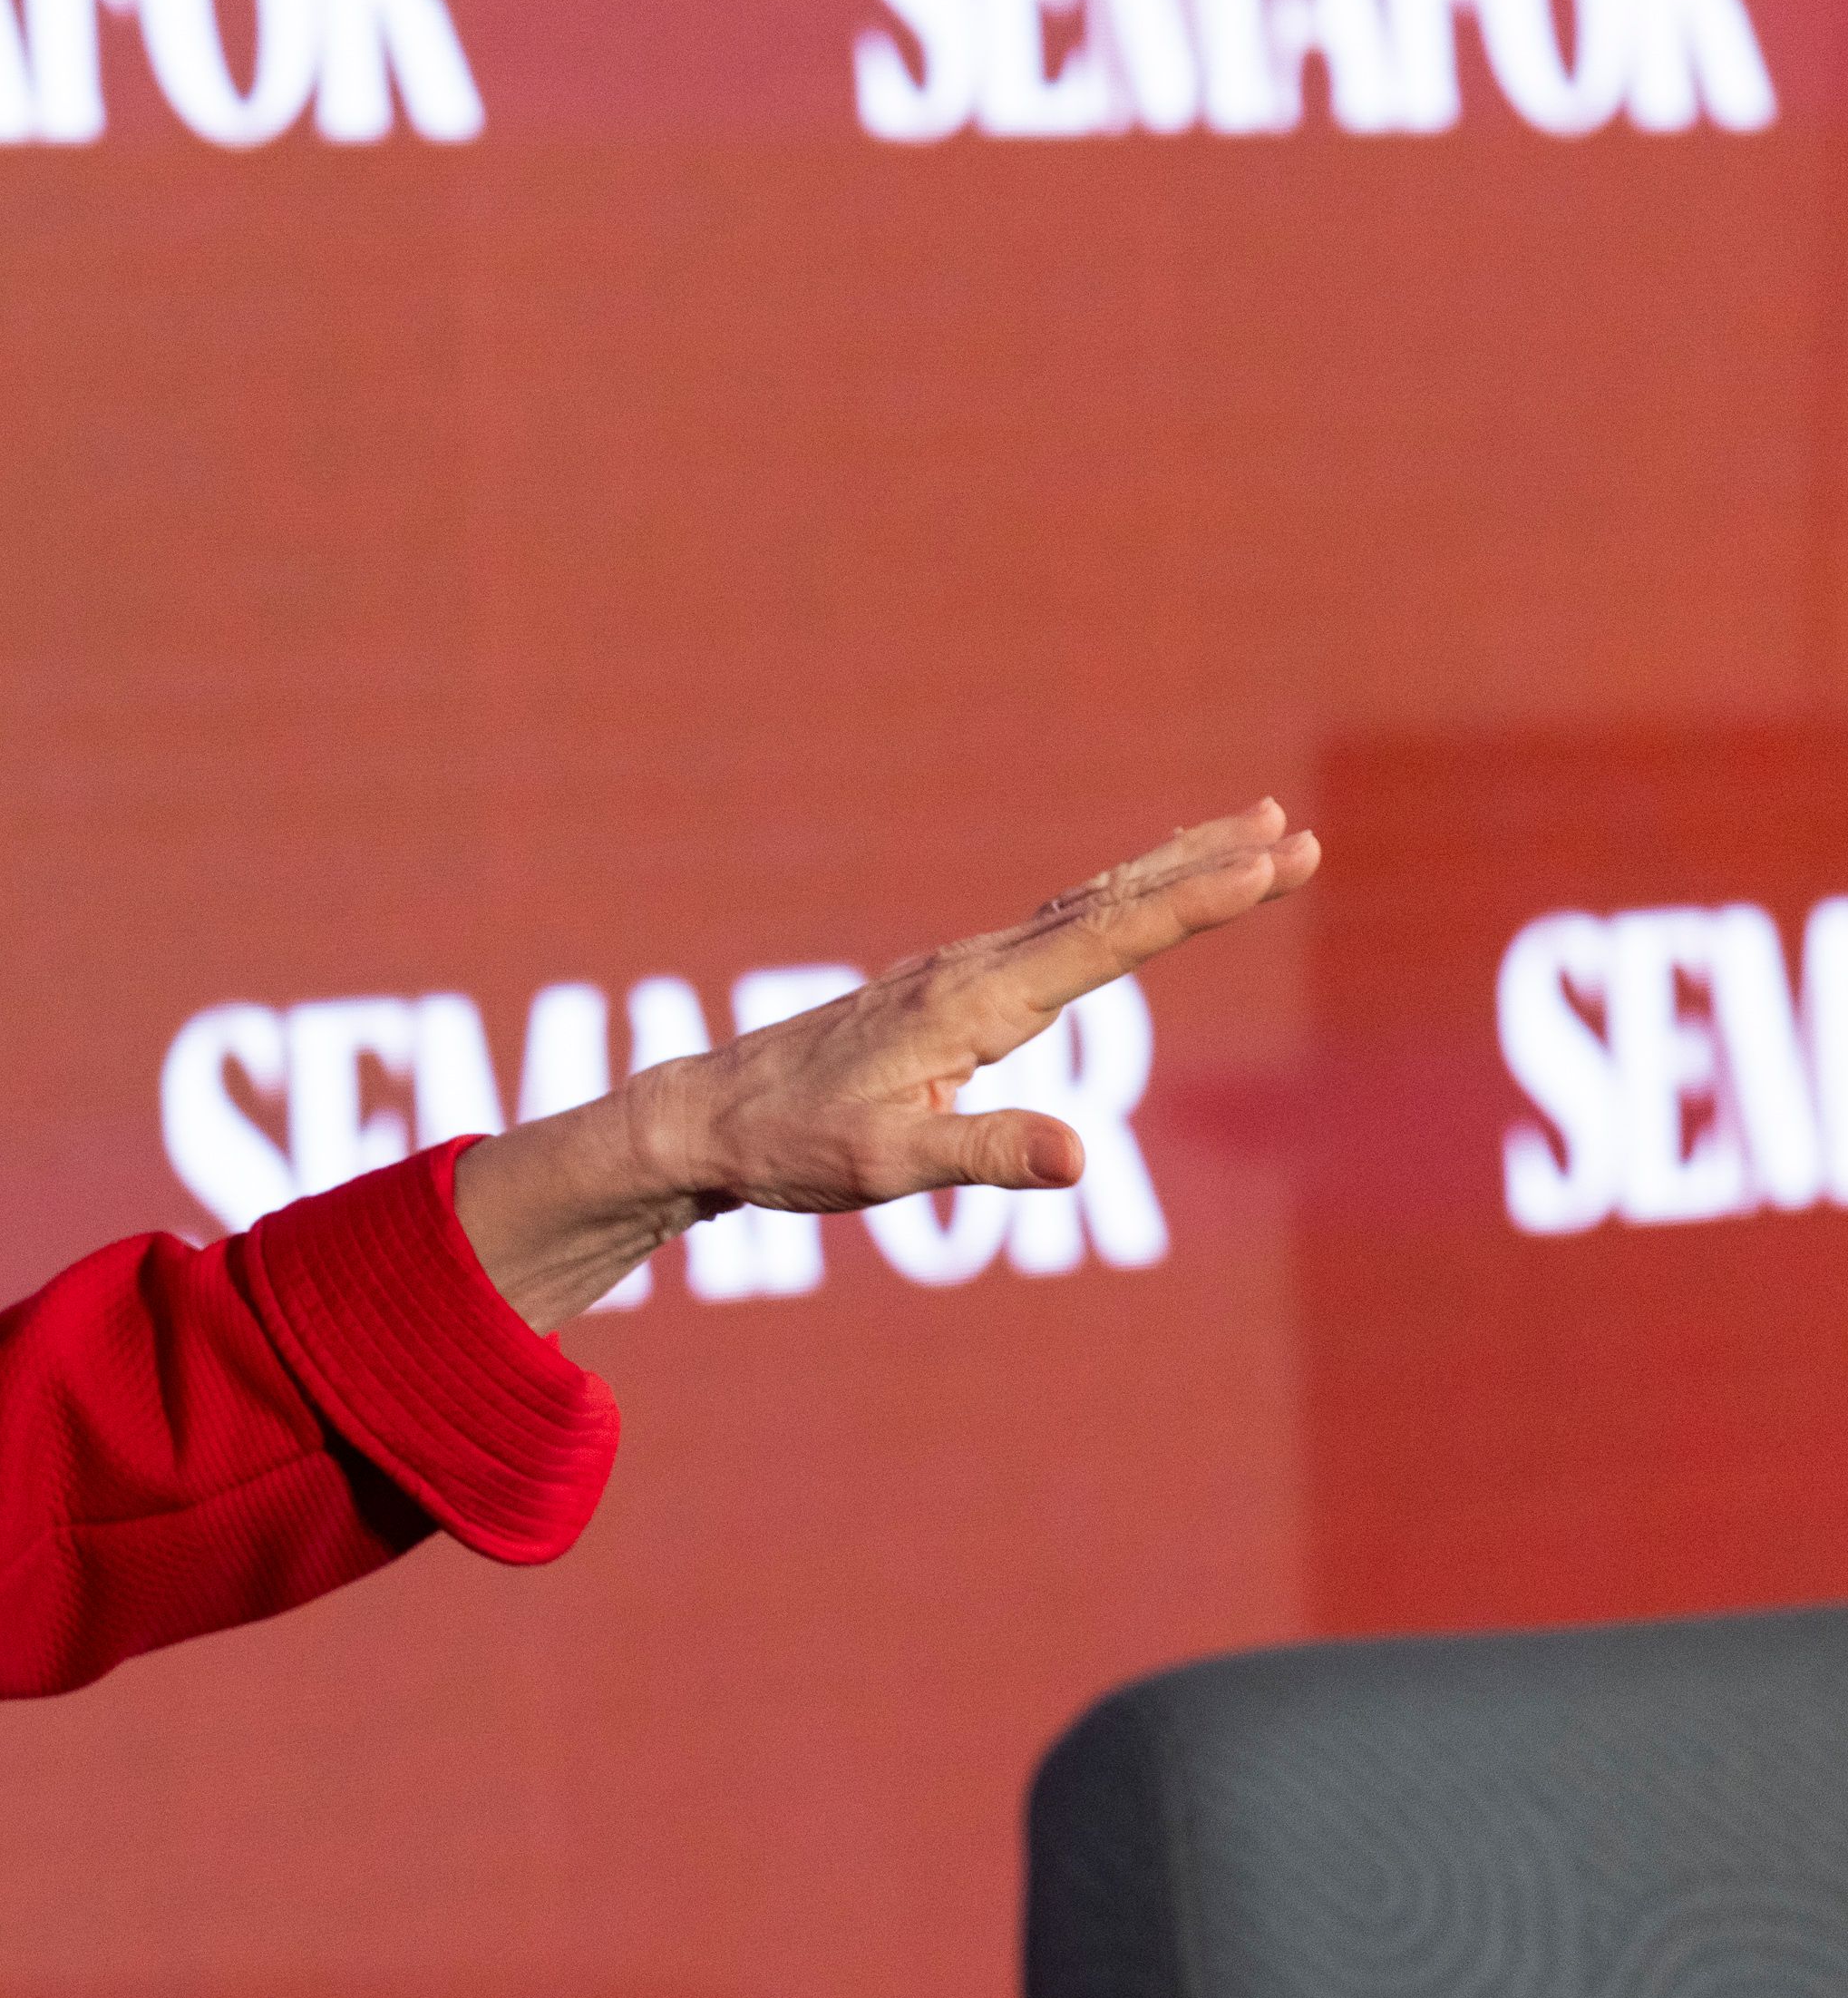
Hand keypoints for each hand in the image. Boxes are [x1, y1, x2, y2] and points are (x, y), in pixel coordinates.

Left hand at [451, 799, 1320, 1330]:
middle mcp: (972, 970)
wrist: (703, 1119)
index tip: (1278, 856)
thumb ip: (984, 1153)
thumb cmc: (790, 1148)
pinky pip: (1050, 930)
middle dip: (1205, 867)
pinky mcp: (945, 991)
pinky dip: (1112, 900)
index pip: (1112, 937)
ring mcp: (958, 974)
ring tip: (1244, 833)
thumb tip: (1081, 1155)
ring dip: (1167, 870)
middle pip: (1110, 902)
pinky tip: (1131, 899)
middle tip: (1293, 831)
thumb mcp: (887, 1166)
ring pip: (1084, 906)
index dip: (1202, 896)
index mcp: (974, 1002)